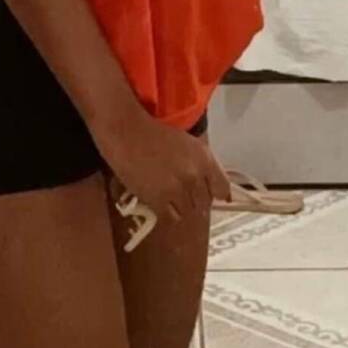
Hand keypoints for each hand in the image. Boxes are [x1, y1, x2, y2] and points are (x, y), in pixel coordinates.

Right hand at [91, 105, 230, 226]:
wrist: (125, 131)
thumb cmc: (153, 132)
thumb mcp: (186, 143)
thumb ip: (200, 163)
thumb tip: (211, 186)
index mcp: (205, 158)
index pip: (223, 189)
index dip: (215, 193)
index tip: (206, 194)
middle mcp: (195, 175)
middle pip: (204, 203)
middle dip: (194, 199)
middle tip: (178, 191)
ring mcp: (178, 190)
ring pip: (188, 211)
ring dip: (178, 206)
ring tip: (165, 194)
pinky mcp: (159, 201)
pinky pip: (171, 216)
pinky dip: (165, 210)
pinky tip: (156, 198)